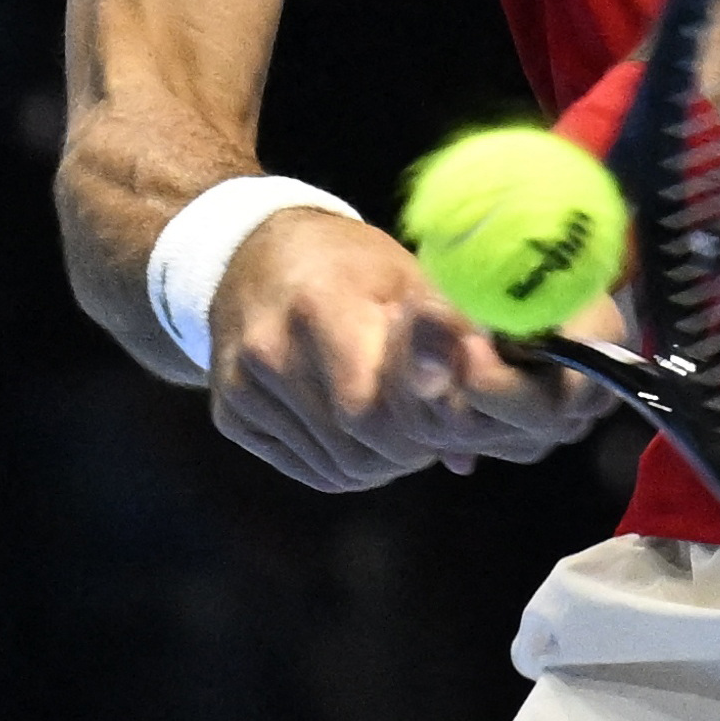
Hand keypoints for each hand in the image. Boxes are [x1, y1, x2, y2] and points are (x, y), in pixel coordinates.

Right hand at [204, 207, 606, 490]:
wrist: (247, 253)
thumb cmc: (347, 263)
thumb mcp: (403, 278)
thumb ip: (451, 337)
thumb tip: (487, 425)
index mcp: (320, 303)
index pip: (376, 402)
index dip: (427, 412)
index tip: (455, 400)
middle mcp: (272, 350)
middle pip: (366, 441)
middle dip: (416, 438)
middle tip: (437, 412)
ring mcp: (246, 387)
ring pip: (345, 464)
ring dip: (389, 453)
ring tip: (397, 408)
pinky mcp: (232, 415)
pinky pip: (313, 468)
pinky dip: (350, 456)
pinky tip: (358, 419)